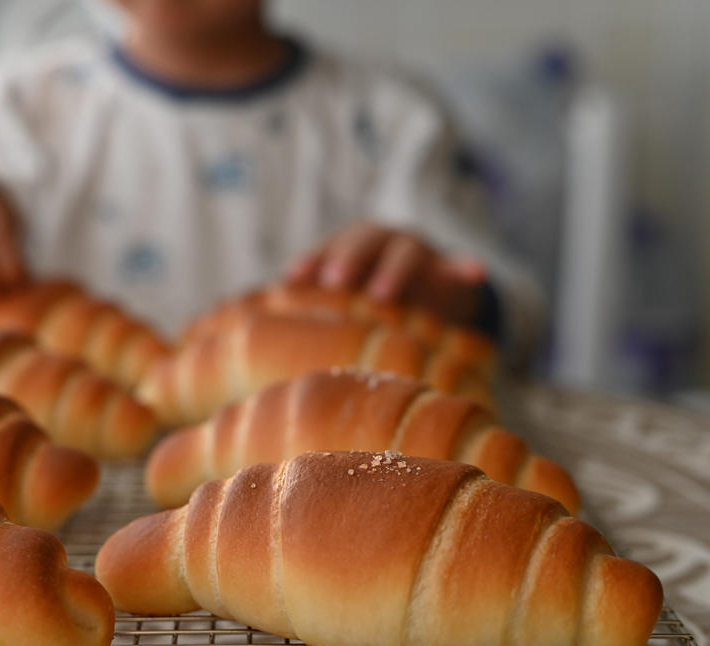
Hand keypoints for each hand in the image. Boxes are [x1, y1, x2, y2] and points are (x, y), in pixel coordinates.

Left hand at [286, 223, 486, 323]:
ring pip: (407, 252)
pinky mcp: (451, 273)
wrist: (434, 295)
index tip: (292, 279)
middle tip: (335, 282)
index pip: (329, 246)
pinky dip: (467, 267)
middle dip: (349, 258)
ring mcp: (421, 254)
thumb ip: (316, 303)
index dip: (311, 259)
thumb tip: (262, 314)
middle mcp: (386, 242)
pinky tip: (475, 270)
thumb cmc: (373, 297)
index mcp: (356, 245)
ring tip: (382, 292)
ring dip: (395, 269)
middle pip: (366, 240)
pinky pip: (461, 269)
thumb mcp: (347, 298)